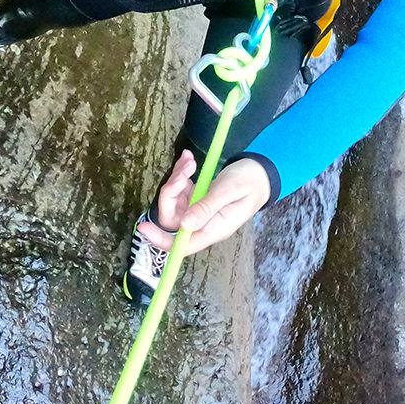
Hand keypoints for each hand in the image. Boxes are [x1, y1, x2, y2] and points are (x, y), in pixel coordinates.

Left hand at [138, 153, 270, 254]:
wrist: (260, 171)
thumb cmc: (249, 181)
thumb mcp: (230, 190)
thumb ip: (208, 207)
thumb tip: (184, 225)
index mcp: (214, 229)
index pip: (183, 244)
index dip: (162, 240)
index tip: (144, 229)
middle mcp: (203, 223)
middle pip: (173, 219)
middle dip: (171, 192)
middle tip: (185, 170)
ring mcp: (198, 210)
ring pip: (174, 201)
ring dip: (177, 178)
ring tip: (190, 160)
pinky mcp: (197, 197)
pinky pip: (180, 189)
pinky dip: (180, 173)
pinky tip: (189, 159)